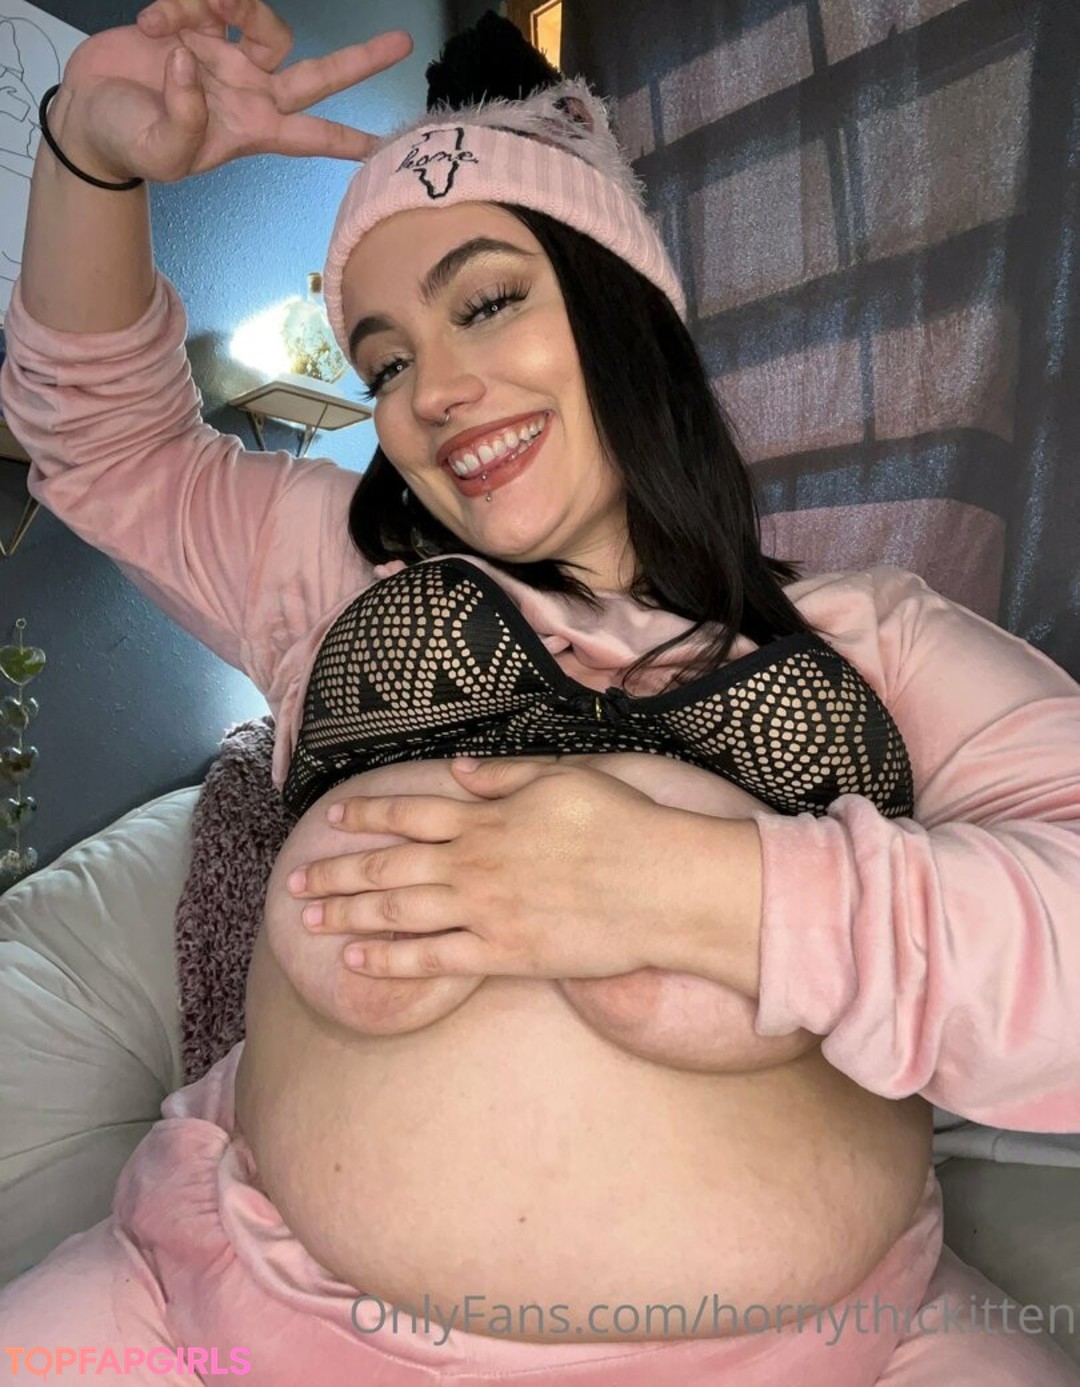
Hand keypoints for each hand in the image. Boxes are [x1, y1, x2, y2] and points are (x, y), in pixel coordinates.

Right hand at [57, 0, 411, 183]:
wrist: (90, 111)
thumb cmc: (129, 144)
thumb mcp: (160, 151)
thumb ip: (183, 120)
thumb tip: (194, 60)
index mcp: (252, 129)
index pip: (312, 137)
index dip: (348, 141)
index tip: (386, 145)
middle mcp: (250, 90)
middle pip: (318, 74)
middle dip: (359, 60)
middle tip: (401, 42)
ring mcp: (228, 56)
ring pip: (259, 18)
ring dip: (228, 6)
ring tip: (179, 19)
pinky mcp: (199, 24)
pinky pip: (207, 0)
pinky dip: (177, 4)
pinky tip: (151, 23)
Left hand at [290, 756, 694, 980]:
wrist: (661, 885)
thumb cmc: (621, 824)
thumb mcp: (564, 777)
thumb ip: (504, 774)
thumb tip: (457, 768)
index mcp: (486, 817)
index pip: (409, 812)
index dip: (365, 815)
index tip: (332, 819)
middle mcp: (473, 863)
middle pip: (388, 867)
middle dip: (336, 873)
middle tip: (295, 881)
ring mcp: (484, 911)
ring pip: (397, 914)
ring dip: (347, 915)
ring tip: (309, 918)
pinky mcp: (502, 954)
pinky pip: (433, 960)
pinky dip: (390, 960)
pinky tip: (357, 960)